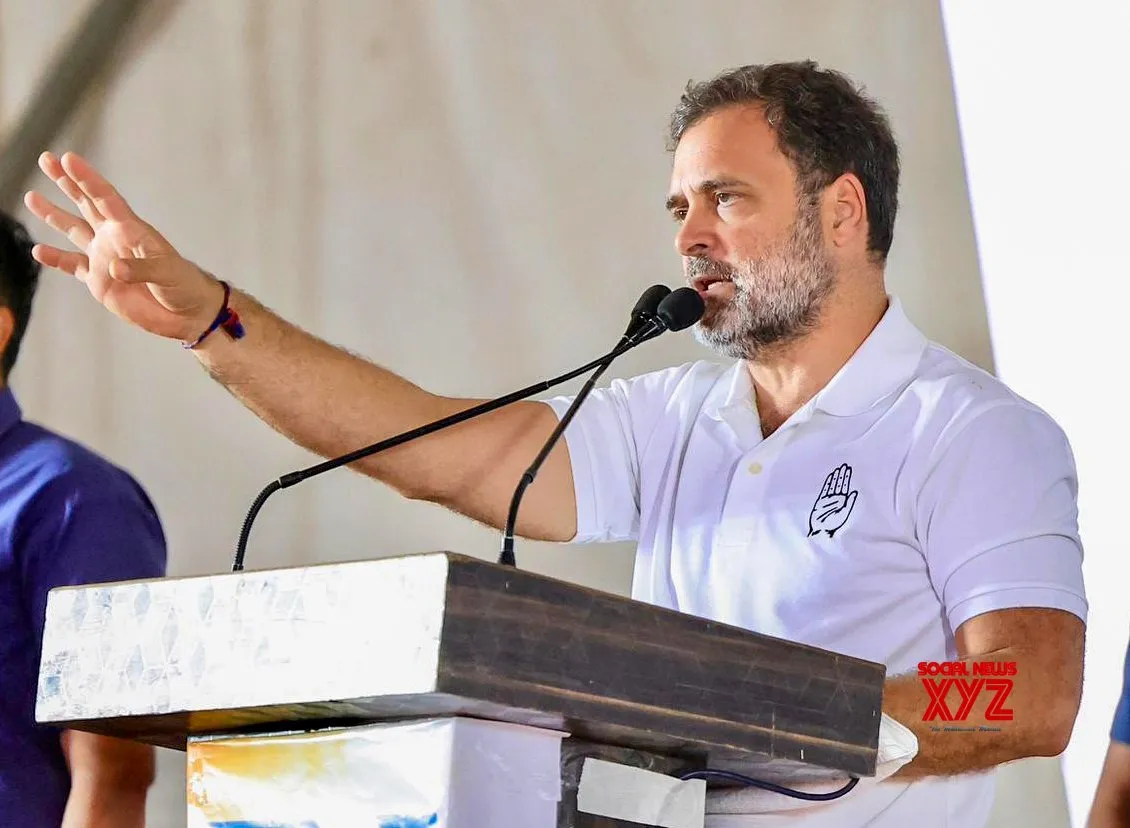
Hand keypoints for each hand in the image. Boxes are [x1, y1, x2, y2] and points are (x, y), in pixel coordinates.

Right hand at [24, 151, 222, 341]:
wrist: (187, 313)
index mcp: (132, 230)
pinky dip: (56, 259)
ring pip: (74, 230)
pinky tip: (37, 250)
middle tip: (47, 158)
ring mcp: (104, 258)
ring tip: (31, 196)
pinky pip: (72, 265)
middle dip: (67, 182)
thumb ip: (142, 269)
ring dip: (53, 215)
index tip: (67, 158)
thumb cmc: (184, 285)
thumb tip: (113, 268)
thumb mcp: (168, 273)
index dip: (87, 179)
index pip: (105, 198)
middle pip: (86, 204)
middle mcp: (114, 239)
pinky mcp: (99, 281)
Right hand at [808, 463, 857, 537]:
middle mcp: (836, 498)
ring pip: (833, 485)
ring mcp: (828, 499)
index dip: (846, 478)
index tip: (848, 469)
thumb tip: (855, 492)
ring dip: (836, 478)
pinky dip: (828, 483)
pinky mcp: (820, 500)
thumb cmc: (834, 524)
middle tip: (844, 466)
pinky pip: (825, 489)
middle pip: (839, 484)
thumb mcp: (844, 513)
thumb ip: (849, 502)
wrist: (821, 530)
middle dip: (842, 475)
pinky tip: (830, 477)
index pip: (845, 487)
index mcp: (842, 501)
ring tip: (838, 470)